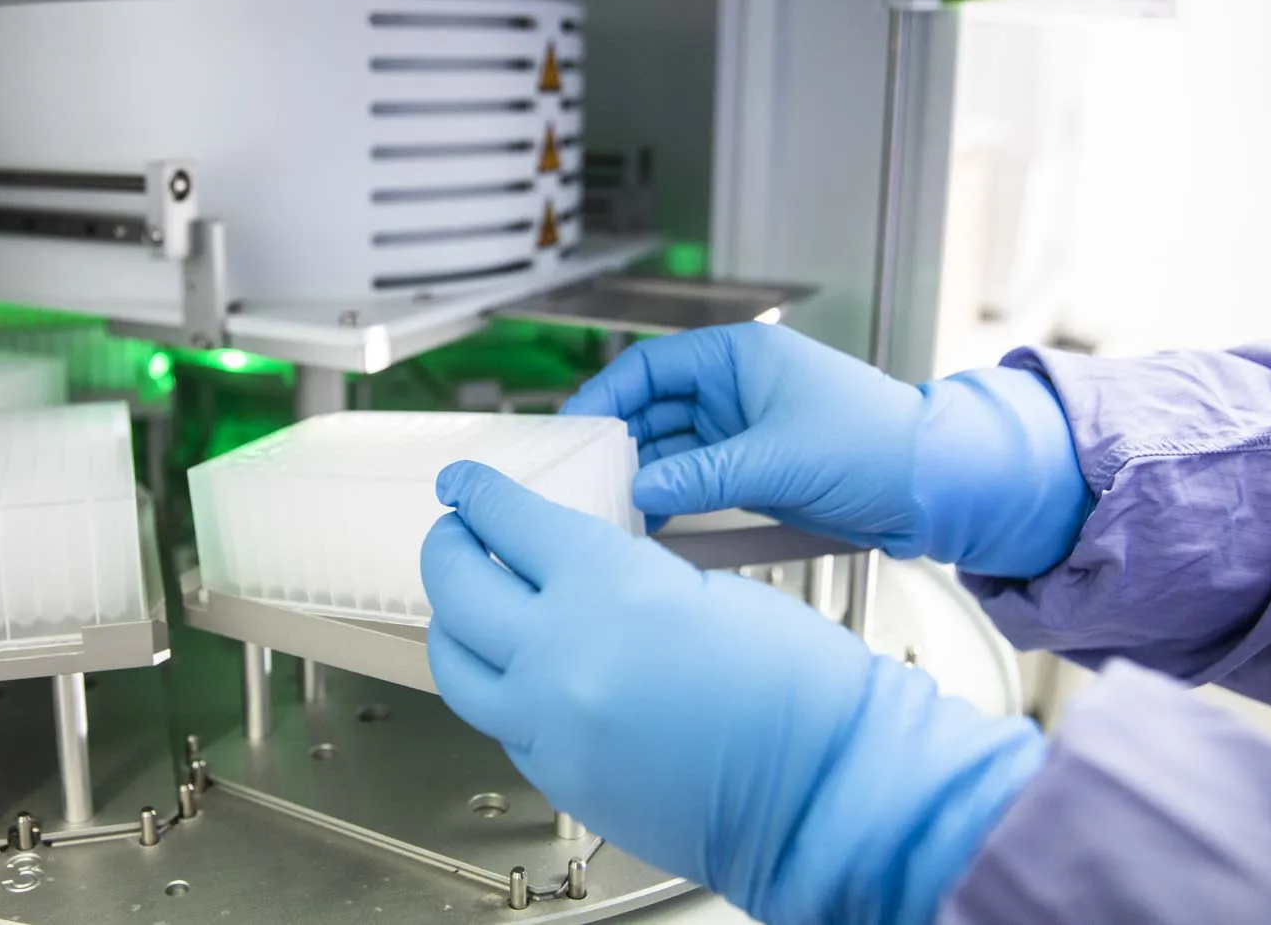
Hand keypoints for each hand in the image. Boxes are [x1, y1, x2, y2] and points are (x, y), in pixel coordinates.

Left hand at [422, 463, 1046, 924]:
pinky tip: (515, 669)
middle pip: (456, 585)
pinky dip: (495, 685)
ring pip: (454, 662)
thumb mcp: (699, 586)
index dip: (477, 494)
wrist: (822, 787)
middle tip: (454, 533)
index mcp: (604, 585)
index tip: (463, 483)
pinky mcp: (557, 778)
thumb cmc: (792, 684)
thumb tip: (559, 562)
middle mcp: (559, 653)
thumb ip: (614, 573)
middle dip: (447, 547)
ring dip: (451, 622)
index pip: (505, 521)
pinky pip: (496, 719)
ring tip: (464, 604)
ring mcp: (550, 723)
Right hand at [562, 323, 1089, 578]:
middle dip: (618, 445)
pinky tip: (647, 527)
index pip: (649, 367)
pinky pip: (694, 481)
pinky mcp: (753, 471)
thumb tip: (642, 490)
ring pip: (669, 450)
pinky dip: (670, 501)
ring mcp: (741, 431)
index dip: (606, 395)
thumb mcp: (781, 459)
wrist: (942, 486)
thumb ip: (704, 475)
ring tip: (608, 511)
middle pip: (651, 410)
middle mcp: (734, 389)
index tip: (572, 430)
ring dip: (642, 478)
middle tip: (582, 482)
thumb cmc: (877, 446)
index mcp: (739, 358)